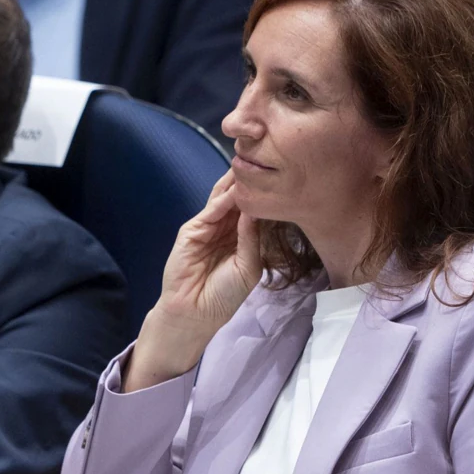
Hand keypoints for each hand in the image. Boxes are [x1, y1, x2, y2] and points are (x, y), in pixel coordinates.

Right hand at [125, 170, 261, 390]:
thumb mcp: (249, 266)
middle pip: (238, 199)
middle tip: (266, 160)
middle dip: (250, 182)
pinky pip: (210, 211)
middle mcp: (224, 228)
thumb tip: (256, 210)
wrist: (196, 312)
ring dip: (236, 184)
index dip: (264, 195)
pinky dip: (222, 201)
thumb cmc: (224, 295)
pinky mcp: (192, 230)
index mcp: (240, 237)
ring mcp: (207, 227)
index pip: (253, 210)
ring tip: (251, 165)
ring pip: (223, 199)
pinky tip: (235, 190)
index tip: (281, 177)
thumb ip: (252, 238)